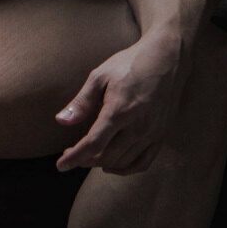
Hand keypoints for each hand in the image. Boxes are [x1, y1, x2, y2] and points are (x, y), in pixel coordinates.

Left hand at [55, 36, 186, 175]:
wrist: (165, 58)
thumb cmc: (129, 64)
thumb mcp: (100, 76)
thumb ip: (82, 102)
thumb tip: (61, 121)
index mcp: (119, 110)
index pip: (94, 144)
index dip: (75, 157)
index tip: (61, 165)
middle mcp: (138, 126)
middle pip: (107, 156)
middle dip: (85, 160)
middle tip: (71, 153)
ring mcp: (152, 132)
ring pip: (123, 162)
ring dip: (102, 164)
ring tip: (87, 157)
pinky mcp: (161, 134)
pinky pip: (143, 162)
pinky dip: (125, 169)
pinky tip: (112, 165)